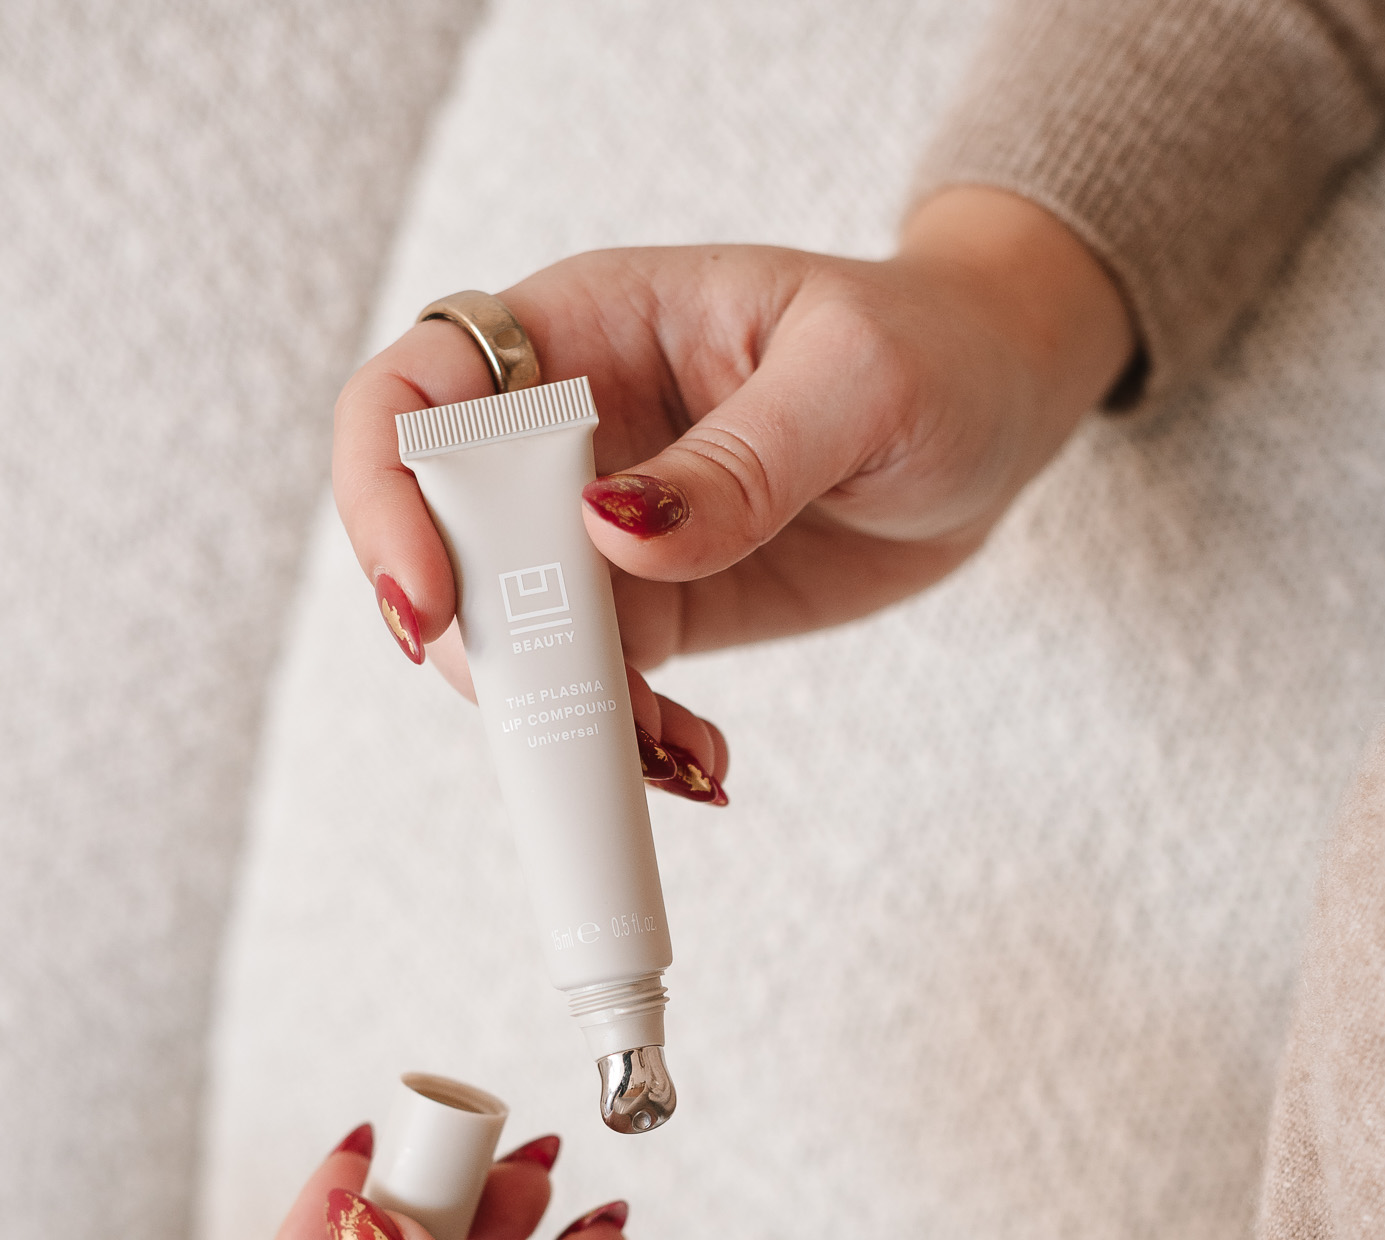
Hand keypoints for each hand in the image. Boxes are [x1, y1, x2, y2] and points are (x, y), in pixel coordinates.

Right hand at [334, 187, 1132, 694]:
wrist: (997, 420)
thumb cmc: (934, 350)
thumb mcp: (857, 380)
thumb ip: (740, 459)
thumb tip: (610, 534)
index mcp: (579, 330)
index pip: (413, 398)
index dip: (387, 498)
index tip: (434, 605)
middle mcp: (562, 434)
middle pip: (442, 547)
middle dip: (487, 649)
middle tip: (583, 711)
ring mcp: (598, 533)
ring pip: (516, 646)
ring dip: (567, 723)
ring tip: (676, 756)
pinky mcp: (652, 612)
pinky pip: (597, 697)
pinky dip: (631, 749)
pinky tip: (704, 763)